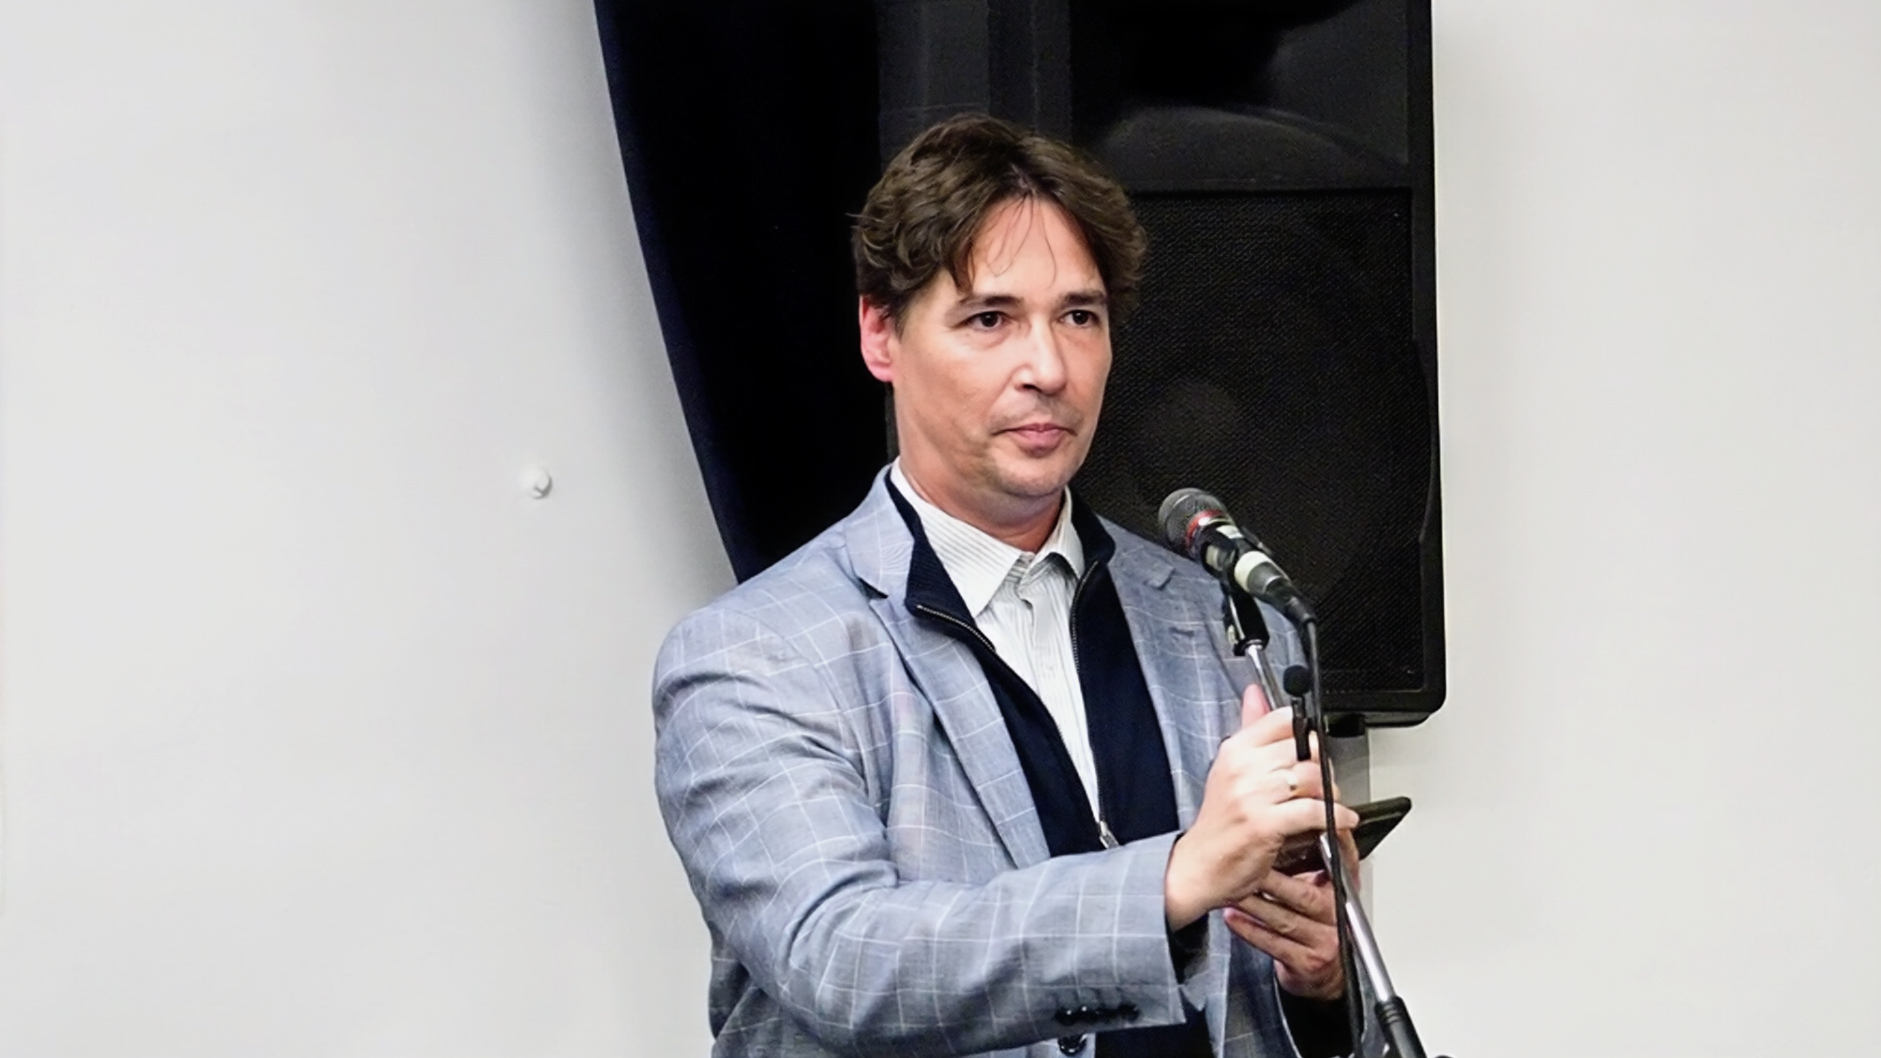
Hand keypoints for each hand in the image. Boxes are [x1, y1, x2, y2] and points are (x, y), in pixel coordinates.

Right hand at [1163, 684, 1357, 929]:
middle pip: (1303, 748)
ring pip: (1310, 777)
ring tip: (1332, 802)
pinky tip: (1340, 820)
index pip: (1282, 720)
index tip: (1312, 748)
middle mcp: (1242, 768)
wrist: (1197, 867)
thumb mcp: (1230, 769)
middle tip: (1326, 781)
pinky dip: (1335, 815)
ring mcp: (1252, 795)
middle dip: (1322, 765)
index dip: (1305, 732)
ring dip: (1331, 792)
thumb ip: (1249, 730)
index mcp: (1235, 750)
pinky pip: (1312, 810)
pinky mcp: (1264, 824)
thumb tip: (1255, 693)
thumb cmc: (1218, 824)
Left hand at [1224, 827, 1360, 1000]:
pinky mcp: (1306, 962)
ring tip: (1232, 886)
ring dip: (1254, 901)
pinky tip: (1232, 916)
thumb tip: (1286, 814)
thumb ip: (1309, 853)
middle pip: (1304, 891)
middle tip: (1244, 861)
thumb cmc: (1311, 916)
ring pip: (1285, 918)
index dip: (1308, 849)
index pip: (1333, 863)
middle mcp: (1337, 915)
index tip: (1282, 834)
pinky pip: (1274, 943)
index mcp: (1342, 889)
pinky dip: (1249, 929)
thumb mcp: (1318, 883)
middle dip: (1272, 876)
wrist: (1317, 966)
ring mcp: (1324, 941)